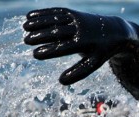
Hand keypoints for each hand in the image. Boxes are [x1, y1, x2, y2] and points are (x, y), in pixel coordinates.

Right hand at [23, 8, 138, 84]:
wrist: (115, 32)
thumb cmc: (100, 52)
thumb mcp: (93, 63)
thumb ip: (79, 72)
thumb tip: (61, 82)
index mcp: (86, 44)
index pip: (64, 48)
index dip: (49, 51)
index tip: (35, 55)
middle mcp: (81, 30)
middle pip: (57, 32)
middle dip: (41, 36)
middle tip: (26, 40)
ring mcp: (77, 19)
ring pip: (54, 20)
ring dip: (38, 22)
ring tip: (24, 28)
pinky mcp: (74, 12)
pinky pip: (56, 12)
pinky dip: (43, 13)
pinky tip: (29, 16)